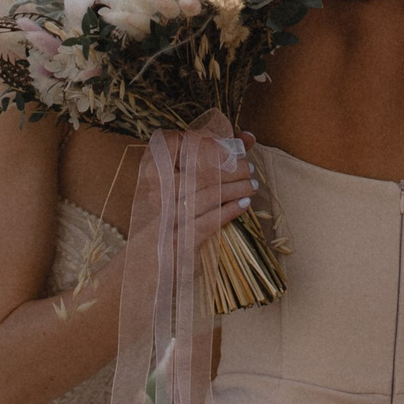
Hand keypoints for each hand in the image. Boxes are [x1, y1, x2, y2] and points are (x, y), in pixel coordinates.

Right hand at [130, 126, 258, 255]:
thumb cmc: (176, 218)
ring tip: (251, 185)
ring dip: (234, 188)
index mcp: (152, 175)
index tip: (229, 146)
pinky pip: (206, 222)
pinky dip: (229, 210)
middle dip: (230, 169)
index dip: (202, 143)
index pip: (172, 146)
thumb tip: (248, 136)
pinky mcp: (177, 244)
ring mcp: (164, 220)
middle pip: (197, 173)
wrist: (151, 267)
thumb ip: (219, 158)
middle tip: (249, 168)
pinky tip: (244, 203)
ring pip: (205, 196)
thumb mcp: (190, 187)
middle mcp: (154, 195)